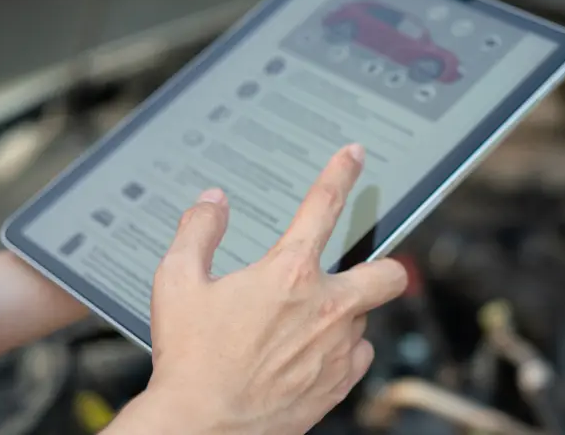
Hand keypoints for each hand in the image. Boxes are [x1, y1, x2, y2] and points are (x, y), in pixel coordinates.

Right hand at [107, 144, 406, 434]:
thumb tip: (213, 203)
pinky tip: (309, 355)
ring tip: (302, 326)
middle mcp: (326, 306)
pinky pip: (358, 356)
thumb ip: (198, 231)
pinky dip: (341, 351)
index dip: (341, 172)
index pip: (325, 205)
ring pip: (365, 317)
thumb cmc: (191, 360)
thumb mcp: (176, 282)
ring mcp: (339, 347)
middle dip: (382, 265)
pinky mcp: (340, 383)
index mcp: (289, 272)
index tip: (353, 156)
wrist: (204, 428)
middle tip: (356, 269)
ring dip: (344, 314)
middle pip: (388, 272)